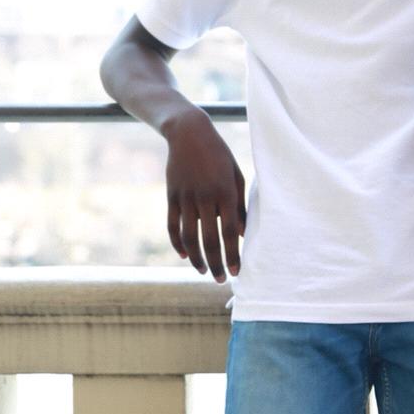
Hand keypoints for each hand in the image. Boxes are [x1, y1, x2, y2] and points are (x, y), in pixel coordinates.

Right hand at [163, 109, 246, 281]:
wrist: (189, 134)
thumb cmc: (219, 156)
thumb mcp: (236, 176)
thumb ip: (239, 206)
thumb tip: (241, 234)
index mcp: (226, 193)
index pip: (230, 232)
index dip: (233, 254)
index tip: (237, 271)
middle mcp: (205, 197)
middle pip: (210, 239)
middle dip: (216, 263)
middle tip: (220, 280)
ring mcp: (186, 198)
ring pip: (189, 237)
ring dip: (197, 258)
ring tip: (203, 272)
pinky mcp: (172, 197)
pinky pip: (173, 226)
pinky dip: (178, 244)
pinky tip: (186, 256)